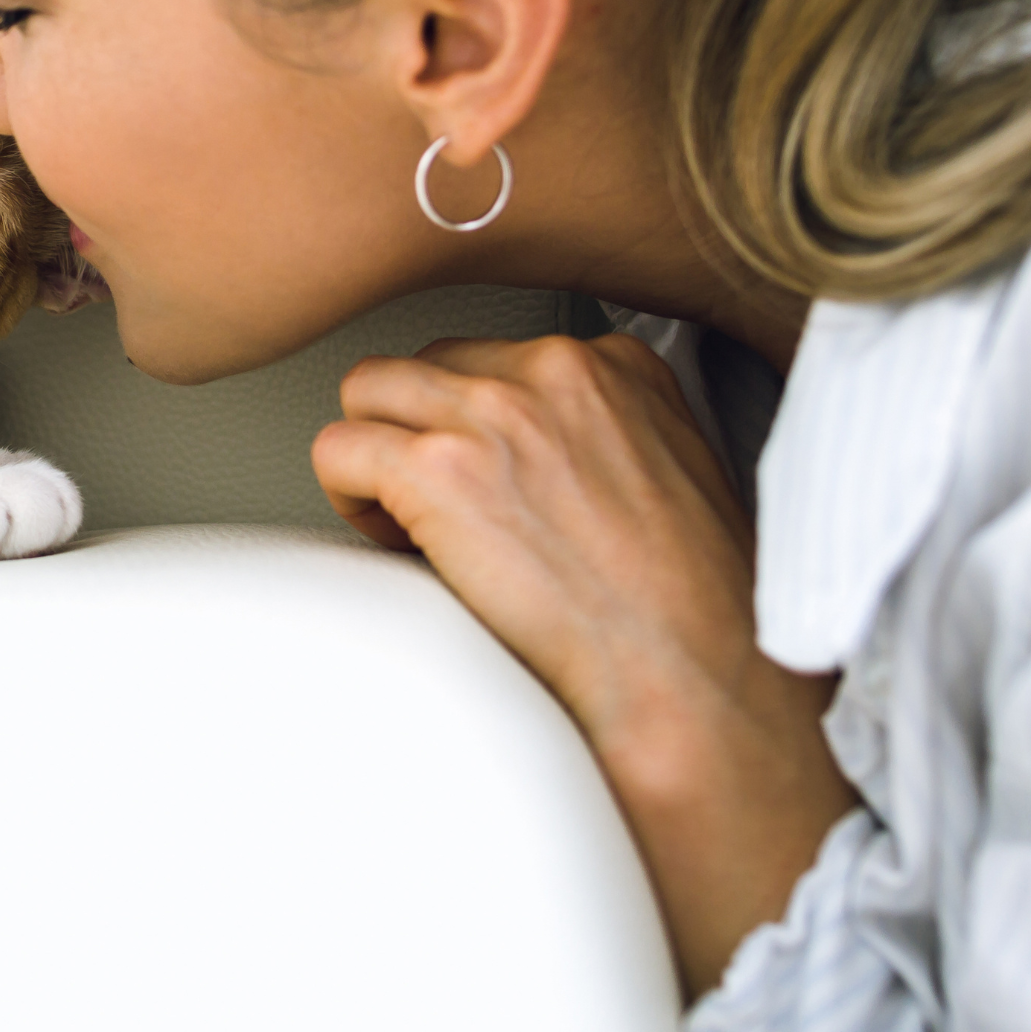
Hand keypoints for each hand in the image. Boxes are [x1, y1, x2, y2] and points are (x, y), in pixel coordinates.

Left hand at [310, 333, 855, 997]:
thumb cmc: (693, 608)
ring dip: (376, 460)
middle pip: (423, 367)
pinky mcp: (441, 469)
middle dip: (416, 434)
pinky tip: (397, 544)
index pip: (493, 356)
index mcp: (617, 366)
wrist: (689, 676)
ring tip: (412, 526)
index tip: (489, 480)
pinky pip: (337, 450)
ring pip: (366, 393)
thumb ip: (603, 435)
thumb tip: (534, 455)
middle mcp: (554, 370)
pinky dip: (350, 499)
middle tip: (437, 509)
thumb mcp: (675, 471)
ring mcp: (493, 412)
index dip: (473, 425)